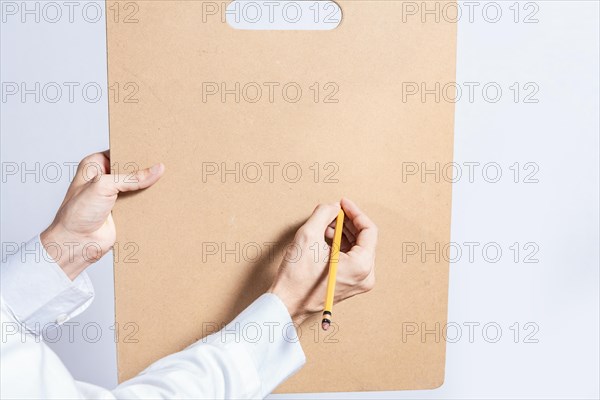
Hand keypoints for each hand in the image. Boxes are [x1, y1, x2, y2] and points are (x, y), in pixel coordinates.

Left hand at [40, 151, 163, 279]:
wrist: (76, 244)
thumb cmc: (77, 214)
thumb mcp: (103, 187)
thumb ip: (131, 178)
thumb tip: (157, 169)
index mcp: (94, 165)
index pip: (121, 152)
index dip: (136, 152)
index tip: (155, 151)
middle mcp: (105, 178)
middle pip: (132, 169)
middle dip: (146, 170)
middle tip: (164, 166)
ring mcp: (114, 195)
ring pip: (138, 186)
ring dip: (148, 188)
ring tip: (167, 182)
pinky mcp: (123, 210)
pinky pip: (140, 203)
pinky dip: (149, 202)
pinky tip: (161, 199)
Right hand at [268, 198, 376, 325]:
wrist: (288, 303)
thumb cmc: (297, 276)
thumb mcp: (308, 235)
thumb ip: (323, 213)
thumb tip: (333, 207)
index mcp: (361, 265)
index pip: (369, 230)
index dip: (355, 213)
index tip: (342, 203)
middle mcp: (366, 276)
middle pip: (365, 239)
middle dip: (348, 222)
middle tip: (333, 212)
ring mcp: (359, 283)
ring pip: (358, 248)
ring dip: (344, 233)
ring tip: (325, 225)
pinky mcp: (351, 285)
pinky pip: (352, 259)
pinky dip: (341, 246)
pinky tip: (326, 239)